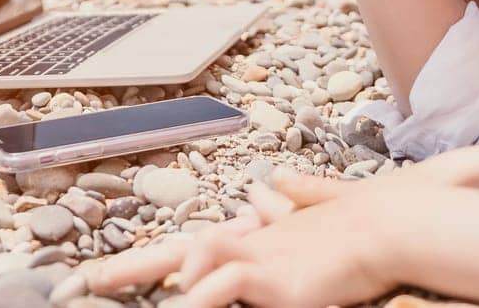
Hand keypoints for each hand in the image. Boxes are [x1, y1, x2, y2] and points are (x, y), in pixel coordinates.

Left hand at [87, 180, 401, 307]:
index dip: (149, 259)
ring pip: (196, 262)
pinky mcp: (274, 278)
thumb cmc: (365, 222)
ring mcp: (260, 257)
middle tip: (85, 282)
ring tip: (118, 286)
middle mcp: (250, 241)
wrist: (393, 222)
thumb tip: (269, 182)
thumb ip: (296, 197)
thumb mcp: (319, 214)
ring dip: (175, 281)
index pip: (192, 244)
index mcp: (256, 235)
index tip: (106, 273)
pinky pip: (222, 284)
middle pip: (176, 251)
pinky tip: (183, 300)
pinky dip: (199, 294)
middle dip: (129, 268)